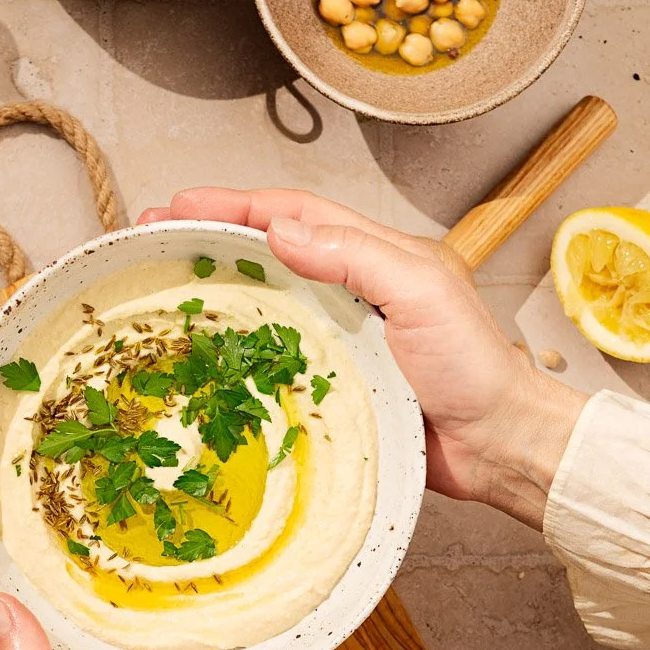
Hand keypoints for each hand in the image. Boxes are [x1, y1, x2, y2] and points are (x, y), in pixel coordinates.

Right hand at [140, 188, 586, 528]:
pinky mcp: (332, 389)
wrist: (497, 445)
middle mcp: (350, 293)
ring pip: (263, 307)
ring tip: (160, 291)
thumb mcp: (420, 291)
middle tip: (152, 239)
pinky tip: (200, 362)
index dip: (234, 205)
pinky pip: (274, 365)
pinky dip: (234, 357)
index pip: (291, 215)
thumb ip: (355, 254)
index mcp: (373, 257)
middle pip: (266, 254)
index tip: (180, 204)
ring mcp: (338, 342)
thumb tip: (278, 229)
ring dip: (212, 294)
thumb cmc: (472, 365)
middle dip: (209, 241)